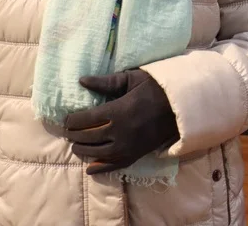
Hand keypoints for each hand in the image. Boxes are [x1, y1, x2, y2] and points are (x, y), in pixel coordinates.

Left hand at [63, 69, 178, 174]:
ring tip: (76, 145)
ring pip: (97, 153)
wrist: (180, 106)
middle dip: (74, 135)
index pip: (85, 120)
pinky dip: (100, 168)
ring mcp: (128, 146)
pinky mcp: (136, 155)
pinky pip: (114, 165)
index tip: (67, 119)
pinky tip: (90, 168)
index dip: (72, 120)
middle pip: (88, 137)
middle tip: (69, 131)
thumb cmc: (155, 88)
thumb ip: (106, 82)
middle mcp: (120, 132)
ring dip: (83, 150)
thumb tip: (81, 81)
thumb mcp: (132, 79)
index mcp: (118, 111)